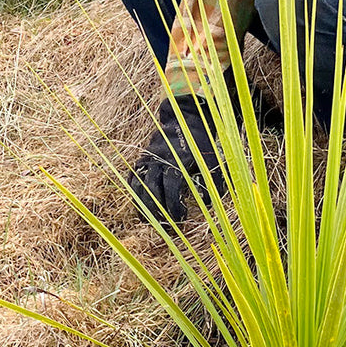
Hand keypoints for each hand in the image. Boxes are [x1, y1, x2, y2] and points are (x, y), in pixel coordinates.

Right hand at [129, 94, 222, 222]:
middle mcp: (158, 160)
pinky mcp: (142, 158)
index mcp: (176, 160)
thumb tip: (207, 204)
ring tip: (147, 221)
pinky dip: (134, 193)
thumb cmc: (202, 145)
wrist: (186, 120)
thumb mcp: (211, 163)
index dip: (174, 206)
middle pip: (151, 190)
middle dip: (157, 211)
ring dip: (142, 205)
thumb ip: (212, 184)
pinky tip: (140, 206)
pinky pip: (133, 178)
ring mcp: (147, 158)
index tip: (181, 219)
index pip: (170, 188)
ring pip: (138, 185)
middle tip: (165, 226)